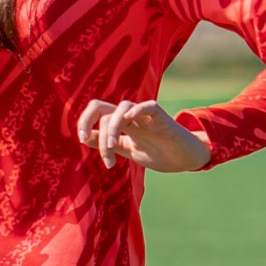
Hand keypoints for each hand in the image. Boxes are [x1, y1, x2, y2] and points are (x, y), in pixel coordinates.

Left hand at [74, 99, 210, 172]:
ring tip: (112, 148)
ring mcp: (145, 115)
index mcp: (120, 123)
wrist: (184, 159)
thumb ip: (109, 144)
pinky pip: (148, 106)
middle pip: (101, 105)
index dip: (84, 122)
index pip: (96, 112)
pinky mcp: (161, 118)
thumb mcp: (127, 149)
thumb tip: (84, 137)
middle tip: (88, 141)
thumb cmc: (158, 152)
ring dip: (111, 127)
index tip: (82, 138)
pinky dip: (137, 110)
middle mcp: (129, 116)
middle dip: (89, 122)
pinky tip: (128, 120)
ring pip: (121, 107)